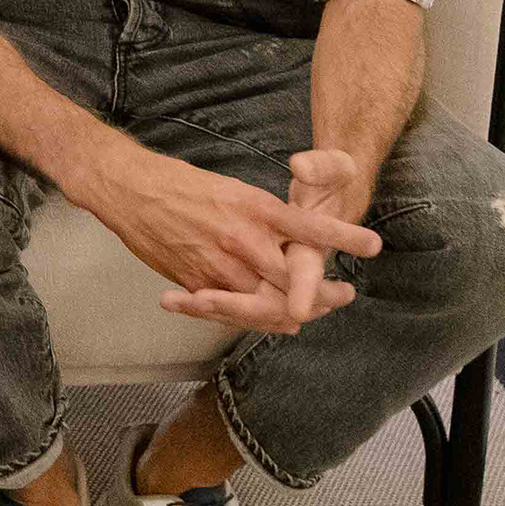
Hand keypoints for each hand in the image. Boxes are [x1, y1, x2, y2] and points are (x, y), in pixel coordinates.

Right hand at [75, 145, 378, 335]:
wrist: (131, 190)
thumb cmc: (181, 184)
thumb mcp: (232, 190)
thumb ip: (262, 219)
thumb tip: (289, 238)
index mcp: (254, 207)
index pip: (310, 225)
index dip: (343, 235)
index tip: (374, 245)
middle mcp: (243, 238)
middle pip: (295, 279)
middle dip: (323, 294)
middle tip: (342, 296)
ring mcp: (220, 265)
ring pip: (268, 304)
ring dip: (292, 313)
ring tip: (307, 315)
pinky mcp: (198, 283)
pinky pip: (234, 311)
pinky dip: (256, 318)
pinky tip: (272, 321)